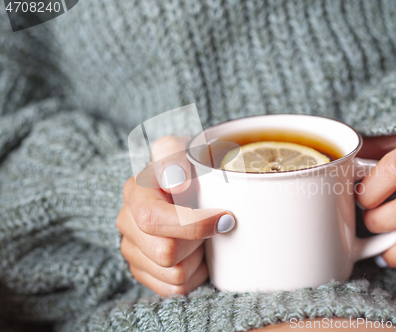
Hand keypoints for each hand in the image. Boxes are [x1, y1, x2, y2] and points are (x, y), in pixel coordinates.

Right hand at [117, 136, 234, 295]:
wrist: (192, 185)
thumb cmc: (192, 166)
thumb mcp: (184, 148)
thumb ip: (173, 154)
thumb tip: (174, 182)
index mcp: (135, 191)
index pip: (154, 219)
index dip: (193, 224)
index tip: (226, 217)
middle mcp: (127, 221)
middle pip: (166, 253)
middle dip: (198, 242)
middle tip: (215, 226)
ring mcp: (132, 250)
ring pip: (174, 275)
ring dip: (198, 259)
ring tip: (203, 238)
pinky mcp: (143, 272)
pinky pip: (176, 290)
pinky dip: (194, 275)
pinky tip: (196, 254)